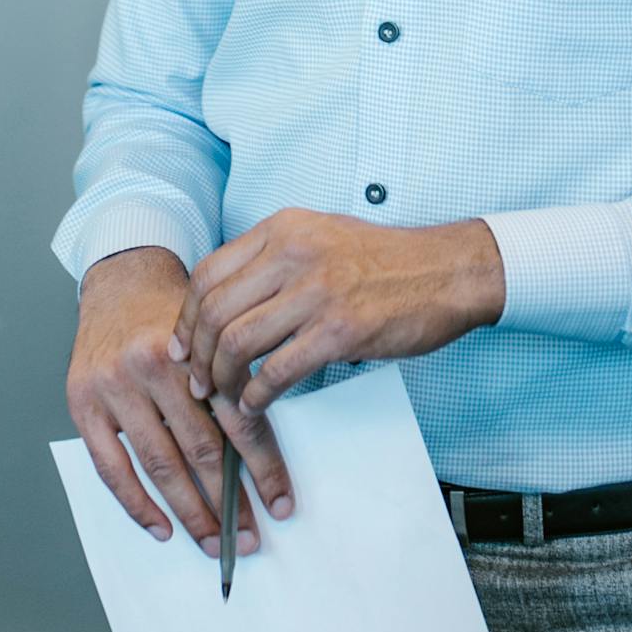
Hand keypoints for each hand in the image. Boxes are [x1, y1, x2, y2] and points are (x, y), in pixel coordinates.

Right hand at [66, 246, 294, 556]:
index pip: (236, 420)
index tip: (281, 504)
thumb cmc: (175, 312)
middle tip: (250, 536)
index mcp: (193, 349)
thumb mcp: (214, 332)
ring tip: (214, 542)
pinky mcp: (83, 407)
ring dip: (190, 513)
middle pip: (199, 449)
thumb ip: (235, 380)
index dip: (262, 468)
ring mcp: (113, 388)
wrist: (120, 281)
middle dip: (229, 501)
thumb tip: (265, 456)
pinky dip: (137, 505)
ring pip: (159, 465)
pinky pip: (111, 470)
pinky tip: (163, 528)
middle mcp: (150, 367)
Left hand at [169, 210, 505, 410]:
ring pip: (238, 341)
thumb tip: (230, 299)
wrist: (448, 271)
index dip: (186, 317)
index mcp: (284, 228)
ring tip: (224, 396)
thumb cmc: (388, 261)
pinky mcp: (340, 330)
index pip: (210, 273)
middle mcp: (293, 254)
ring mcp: (317, 291)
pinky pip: (277, 370)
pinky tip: (257, 403)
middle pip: (214, 310)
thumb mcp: (323, 236)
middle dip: (196, 354)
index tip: (182, 346)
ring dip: (222, 378)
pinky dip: (257, 394)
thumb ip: (276, 258)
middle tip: (196, 381)